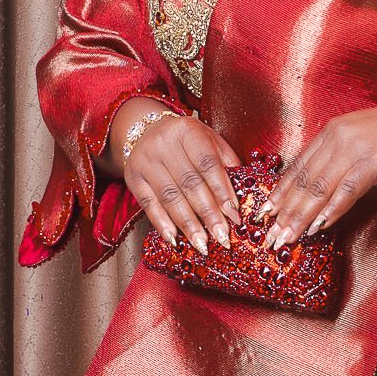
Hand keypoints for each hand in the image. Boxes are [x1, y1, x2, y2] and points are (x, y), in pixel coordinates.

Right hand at [110, 99, 240, 255]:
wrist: (144, 131)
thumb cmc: (186, 140)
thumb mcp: (209, 139)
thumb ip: (226, 161)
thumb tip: (242, 194)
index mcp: (187, 131)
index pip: (208, 164)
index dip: (222, 191)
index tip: (234, 215)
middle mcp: (164, 144)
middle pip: (189, 184)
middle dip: (208, 214)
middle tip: (222, 237)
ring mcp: (145, 162)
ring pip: (170, 197)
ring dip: (188, 224)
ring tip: (202, 244)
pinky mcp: (134, 178)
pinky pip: (148, 205)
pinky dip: (162, 224)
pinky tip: (174, 239)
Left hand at [260, 101, 376, 252]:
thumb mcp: (363, 141)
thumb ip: (340, 157)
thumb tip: (321, 186)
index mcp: (332, 131)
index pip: (298, 166)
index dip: (280, 192)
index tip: (264, 213)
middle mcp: (338, 136)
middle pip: (304, 179)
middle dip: (285, 210)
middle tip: (270, 235)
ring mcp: (356, 148)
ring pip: (320, 187)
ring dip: (301, 216)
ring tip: (288, 237)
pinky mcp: (375, 161)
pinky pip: (347, 190)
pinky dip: (332, 210)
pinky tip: (320, 226)